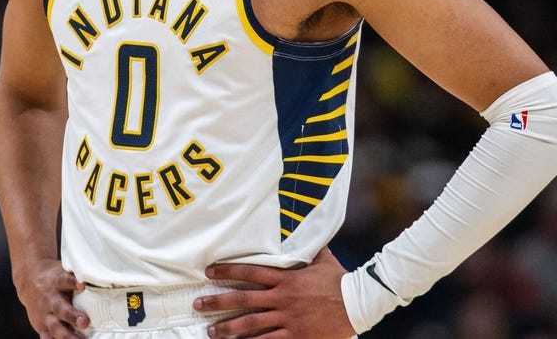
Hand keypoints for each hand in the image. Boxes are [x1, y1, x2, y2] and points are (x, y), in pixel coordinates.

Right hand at [14, 257, 89, 338]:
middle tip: (85, 321)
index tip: (83, 285)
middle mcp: (50, 299)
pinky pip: (47, 337)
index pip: (65, 280)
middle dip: (72, 316)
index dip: (74, 282)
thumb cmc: (54, 278)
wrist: (29, 280)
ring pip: (55, 326)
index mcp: (57, 283)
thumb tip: (104, 277)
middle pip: (60, 308)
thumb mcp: (64, 272)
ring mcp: (45, 314)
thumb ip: (78, 277)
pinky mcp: (41, 326)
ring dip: (67, 335)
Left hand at [194, 246, 355, 337]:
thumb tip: (303, 229)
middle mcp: (282, 297)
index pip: (250, 271)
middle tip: (198, 305)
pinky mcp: (297, 335)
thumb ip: (308, 248)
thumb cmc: (339, 280)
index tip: (209, 272)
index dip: (227, 271)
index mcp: (286, 277)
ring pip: (251, 324)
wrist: (358, 303)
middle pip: (243, 299)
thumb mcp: (322, 259)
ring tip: (211, 332)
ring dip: (228, 328)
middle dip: (218, 302)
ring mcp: (288, 318)